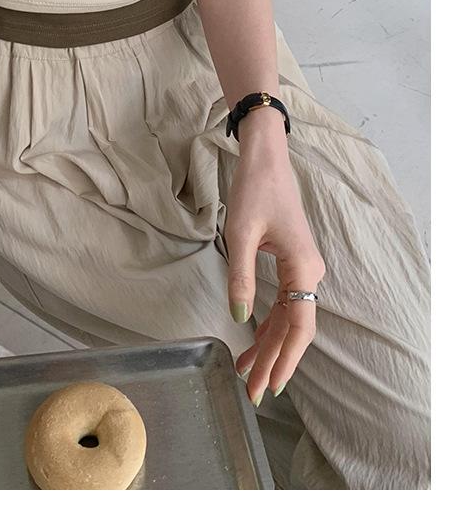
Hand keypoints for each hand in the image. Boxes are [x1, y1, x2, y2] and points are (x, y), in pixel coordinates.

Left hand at [224, 144, 324, 407]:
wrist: (266, 159)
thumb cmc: (254, 190)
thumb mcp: (240, 234)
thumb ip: (241, 278)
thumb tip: (239, 318)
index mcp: (303, 268)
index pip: (298, 327)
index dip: (284, 360)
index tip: (269, 386)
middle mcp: (310, 272)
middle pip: (294, 328)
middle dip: (273, 361)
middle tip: (252, 391)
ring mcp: (303, 268)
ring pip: (289, 318)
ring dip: (269, 345)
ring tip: (245, 371)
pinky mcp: (292, 263)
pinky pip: (284, 302)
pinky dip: (268, 324)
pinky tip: (253, 339)